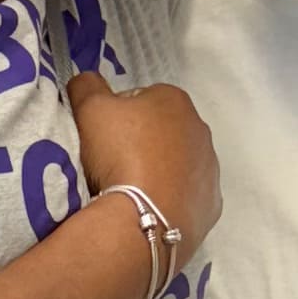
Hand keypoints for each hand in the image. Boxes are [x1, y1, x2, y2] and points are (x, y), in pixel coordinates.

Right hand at [69, 70, 220, 256]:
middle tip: (113, 164)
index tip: (102, 137)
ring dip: (158, 171)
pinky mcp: (211, 204)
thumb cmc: (119, 154)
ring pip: (178, 164)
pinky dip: (171, 199)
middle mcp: (200, 129)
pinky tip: (151, 208)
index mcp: (174, 100)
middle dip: (141, 143)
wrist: (143, 218)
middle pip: (162, 131)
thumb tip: (87, 80)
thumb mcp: (90, 108)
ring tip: (131, 190)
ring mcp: (210, 169)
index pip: (141, 98)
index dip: (117, 115)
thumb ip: (86, 86)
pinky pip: (187, 196)